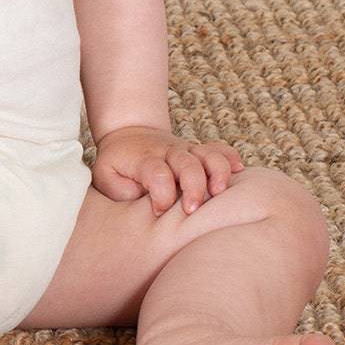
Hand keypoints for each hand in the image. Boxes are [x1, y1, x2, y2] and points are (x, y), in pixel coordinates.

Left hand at [92, 125, 244, 215]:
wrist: (130, 133)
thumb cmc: (117, 163)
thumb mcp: (105, 175)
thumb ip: (118, 189)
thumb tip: (139, 199)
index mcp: (145, 160)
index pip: (157, 174)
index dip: (161, 194)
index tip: (158, 211)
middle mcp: (169, 153)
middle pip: (187, 165)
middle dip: (193, 188)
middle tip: (192, 210)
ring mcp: (187, 151)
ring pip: (209, 156)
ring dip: (218, 173)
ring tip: (220, 193)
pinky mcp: (200, 152)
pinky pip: (221, 151)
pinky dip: (231, 160)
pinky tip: (239, 173)